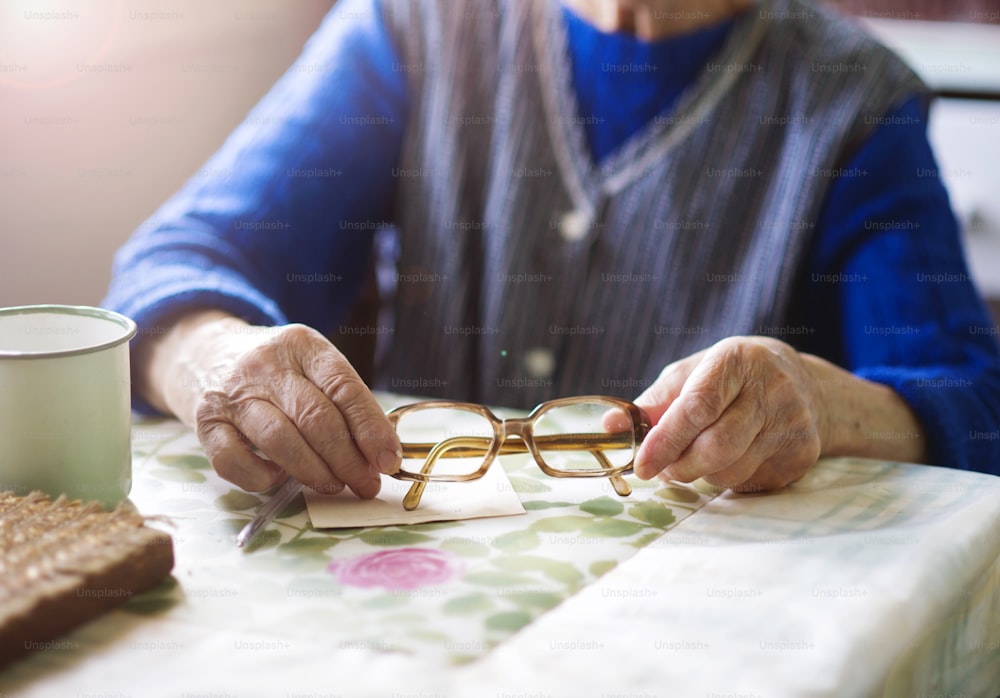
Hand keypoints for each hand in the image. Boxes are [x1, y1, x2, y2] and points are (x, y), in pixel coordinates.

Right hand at [136, 311, 400, 495]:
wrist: (203, 352)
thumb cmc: (275, 370)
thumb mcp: (311, 366)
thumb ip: (343, 402)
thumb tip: (380, 454)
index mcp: (302, 345)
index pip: (344, 388)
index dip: (371, 429)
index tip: (388, 461)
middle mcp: (265, 364)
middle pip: (315, 417)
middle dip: (348, 459)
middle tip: (366, 484)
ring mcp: (231, 393)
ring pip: (280, 440)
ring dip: (314, 472)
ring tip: (333, 485)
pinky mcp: (205, 422)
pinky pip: (234, 461)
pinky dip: (261, 478)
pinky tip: (278, 478)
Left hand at [633, 337, 822, 491]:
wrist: (806, 385)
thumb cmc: (732, 378)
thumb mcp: (691, 375)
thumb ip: (653, 402)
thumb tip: (611, 425)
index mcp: (736, 361)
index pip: (697, 407)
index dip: (666, 440)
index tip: (642, 465)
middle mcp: (771, 390)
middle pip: (715, 447)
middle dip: (680, 466)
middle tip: (663, 467)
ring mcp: (792, 424)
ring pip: (731, 471)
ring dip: (703, 474)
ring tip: (700, 455)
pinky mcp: (803, 454)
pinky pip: (751, 483)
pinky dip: (729, 479)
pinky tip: (734, 457)